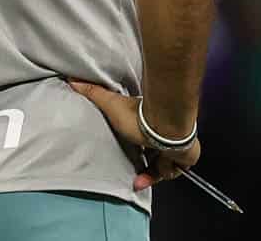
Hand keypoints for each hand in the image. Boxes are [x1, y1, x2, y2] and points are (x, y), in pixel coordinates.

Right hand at [68, 80, 201, 190]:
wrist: (165, 123)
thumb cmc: (139, 116)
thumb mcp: (111, 104)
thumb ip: (93, 93)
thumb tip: (72, 80)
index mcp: (151, 127)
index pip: (147, 145)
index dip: (140, 157)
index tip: (131, 164)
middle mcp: (167, 136)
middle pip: (157, 159)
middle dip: (147, 172)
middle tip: (136, 180)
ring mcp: (179, 147)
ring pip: (167, 168)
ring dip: (154, 174)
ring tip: (141, 180)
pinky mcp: (188, 157)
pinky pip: (176, 171)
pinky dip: (166, 173)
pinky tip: (157, 170)